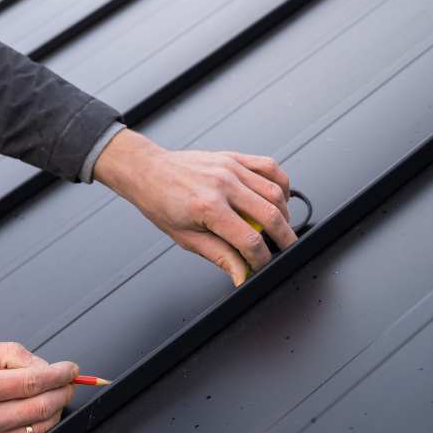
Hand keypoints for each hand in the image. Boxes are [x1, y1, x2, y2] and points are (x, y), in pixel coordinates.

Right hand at [0, 341, 77, 432]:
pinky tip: (32, 413)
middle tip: (68, 382)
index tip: (70, 369)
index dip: (59, 374)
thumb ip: (10, 352)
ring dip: (55, 409)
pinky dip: (38, 425)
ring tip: (51, 396)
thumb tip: (42, 364)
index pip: (34, 381)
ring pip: (41, 426)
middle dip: (64, 390)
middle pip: (44, 405)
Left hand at [93, 129, 294, 285]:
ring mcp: (230, 168)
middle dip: (284, 238)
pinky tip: (279, 199)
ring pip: (275, 192)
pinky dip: (282, 184)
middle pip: (271, 215)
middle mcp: (222, 184)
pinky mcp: (233, 157)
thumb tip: (242, 275)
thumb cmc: (161, 201)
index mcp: (208, 207)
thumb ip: (220, 256)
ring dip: (285, 214)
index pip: (250, 240)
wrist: (147, 170)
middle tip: (284, 249)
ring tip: (280, 228)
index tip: (262, 265)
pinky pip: (269, 167)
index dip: (262, 258)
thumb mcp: (187, 238)